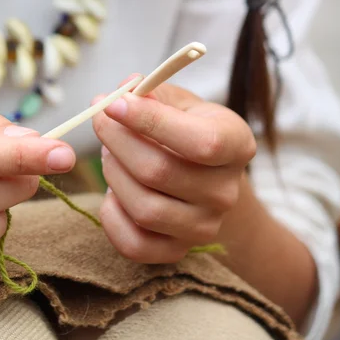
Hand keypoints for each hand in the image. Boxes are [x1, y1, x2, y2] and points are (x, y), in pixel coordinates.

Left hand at [92, 83, 255, 263]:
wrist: (205, 179)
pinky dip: (111, 216)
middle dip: (117, 141)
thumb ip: (152, 92)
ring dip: (113, 174)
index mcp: (237, 145)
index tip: (114, 103)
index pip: (201, 142)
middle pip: (159, 173)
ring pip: (144, 208)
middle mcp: (226, 192)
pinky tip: (113, 190)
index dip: (150, 121)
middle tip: (101, 121)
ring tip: (110, 154)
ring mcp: (204, 227)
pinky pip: (134, 244)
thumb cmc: (187, 131)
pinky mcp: (177, 251)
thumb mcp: (179, 102)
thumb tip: (124, 87)